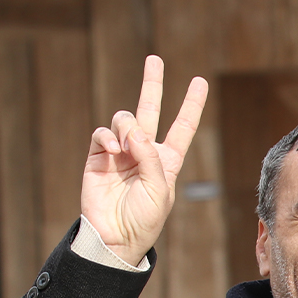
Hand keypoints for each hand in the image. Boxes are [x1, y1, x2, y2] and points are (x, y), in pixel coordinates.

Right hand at [80, 55, 209, 263]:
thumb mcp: (159, 190)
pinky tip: (114, 148)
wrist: (115, 238)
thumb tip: (133, 130)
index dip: (191, 104)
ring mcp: (120, 152)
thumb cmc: (143, 219)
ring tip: (127, 147)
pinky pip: (103, 134)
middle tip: (154, 59)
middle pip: (150, 110)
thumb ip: (150, 157)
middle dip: (152, 84)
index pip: (182, 126)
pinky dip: (108, 136)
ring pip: (125, 119)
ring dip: (127, 126)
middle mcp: (144, 151)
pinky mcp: (98, 157)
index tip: (199, 82)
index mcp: (167, 160)